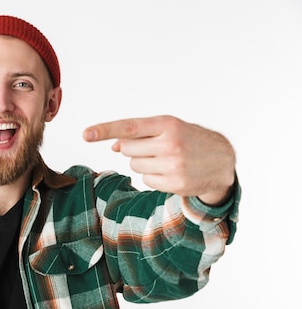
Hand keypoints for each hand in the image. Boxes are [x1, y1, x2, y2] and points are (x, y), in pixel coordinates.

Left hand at [83, 115, 235, 205]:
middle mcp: (170, 144)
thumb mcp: (168, 129)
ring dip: (144, 164)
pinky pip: (146, 181)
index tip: (85, 134)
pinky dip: (154, 178)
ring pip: (134, 166)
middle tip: (154, 148)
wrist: (223, 160)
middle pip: (127, 149)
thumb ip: (140, 134)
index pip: (129, 127)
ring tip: (166, 159)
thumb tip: (114, 145)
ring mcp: (173, 165)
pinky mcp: (175, 184)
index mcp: (167, 124)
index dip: (104, 130)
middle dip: (133, 149)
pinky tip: (171, 172)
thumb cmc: (189, 139)